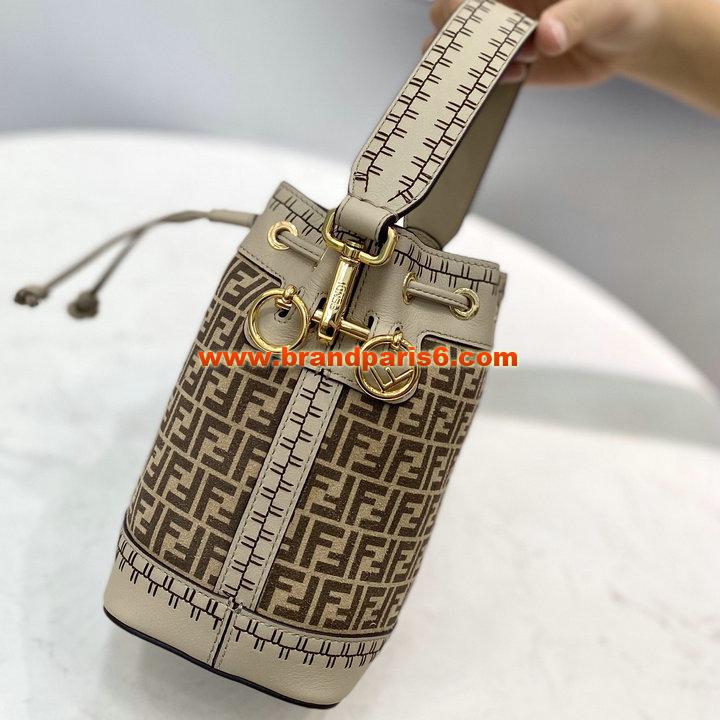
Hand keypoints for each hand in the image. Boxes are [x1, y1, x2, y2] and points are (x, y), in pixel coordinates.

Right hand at [427, 0, 662, 85]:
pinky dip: (483, 83)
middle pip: (444, 12)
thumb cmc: (621, 5)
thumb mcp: (608, 6)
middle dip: (461, 31)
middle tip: (507, 43)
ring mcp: (494, 35)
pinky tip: (517, 77)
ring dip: (468, 62)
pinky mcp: (501, 66)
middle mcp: (496, 3)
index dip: (465, 6)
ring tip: (515, 65)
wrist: (628, 38)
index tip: (497, 20)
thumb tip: (547, 36)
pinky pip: (474, 77)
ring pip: (449, 47)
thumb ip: (577, 16)